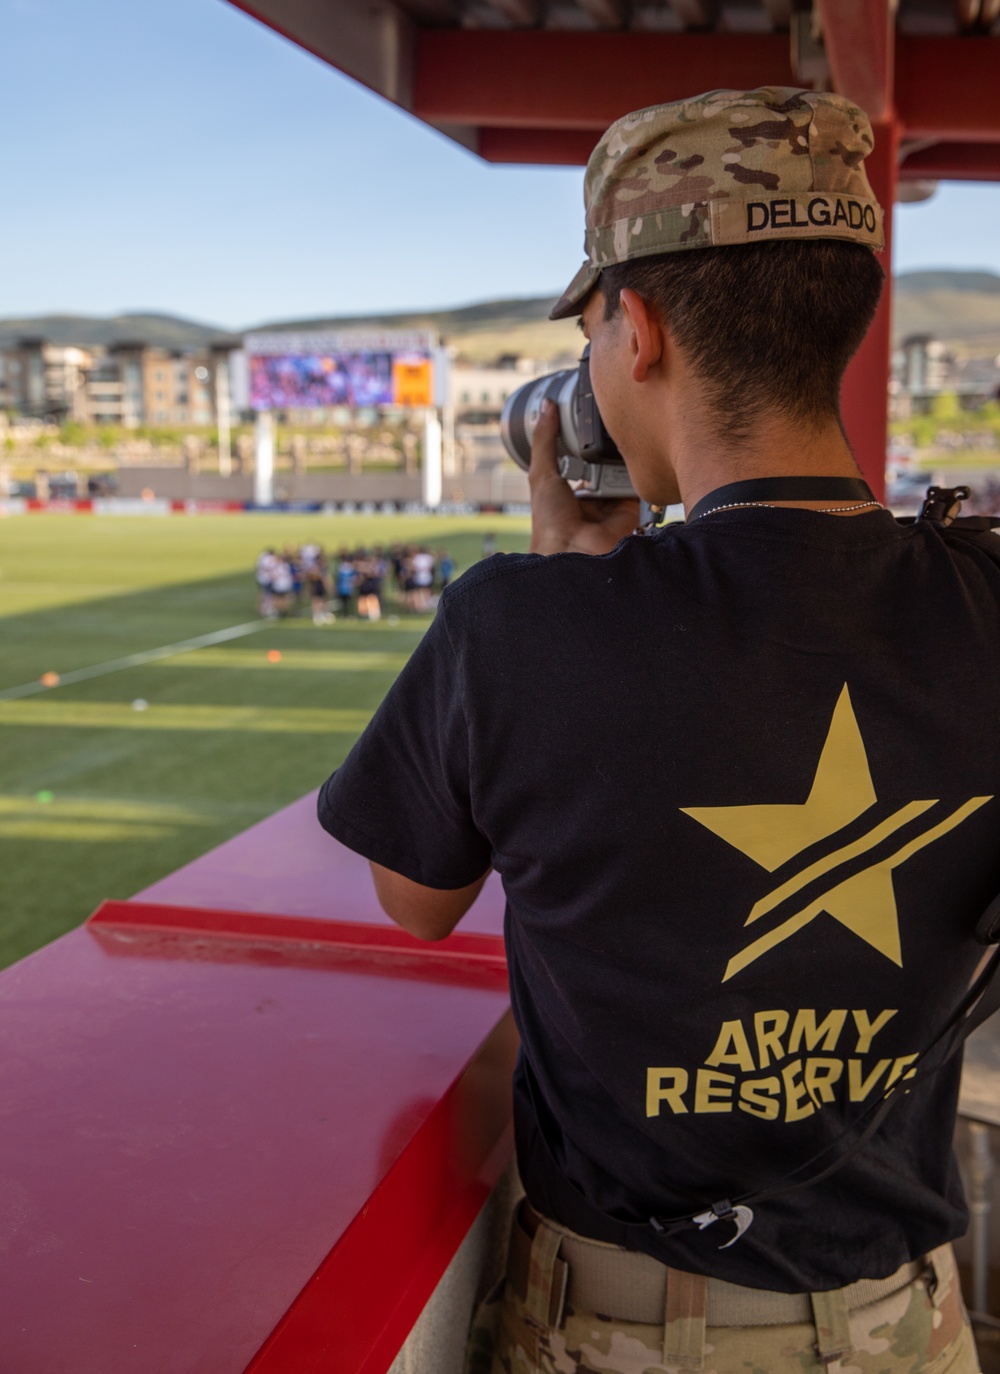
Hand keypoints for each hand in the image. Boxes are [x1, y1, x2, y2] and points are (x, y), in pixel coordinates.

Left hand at [528, 400, 639, 555]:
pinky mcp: (631, 510)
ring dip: (620, 459)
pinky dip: (636, 474)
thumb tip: (546, 406)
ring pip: (622, 472)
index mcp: (569, 490)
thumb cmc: (550, 521)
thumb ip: (544, 439)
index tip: (591, 417)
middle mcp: (592, 498)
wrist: (573, 551)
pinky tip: (634, 458)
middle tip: (610, 425)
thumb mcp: (541, 473)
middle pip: (604, 464)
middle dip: (607, 448)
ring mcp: (612, 504)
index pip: (581, 459)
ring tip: (621, 440)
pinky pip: (638, 486)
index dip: (585, 440)